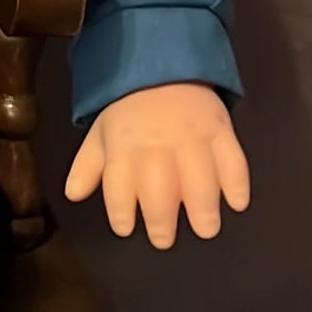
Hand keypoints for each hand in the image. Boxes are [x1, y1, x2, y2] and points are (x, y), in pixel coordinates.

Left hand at [64, 82, 249, 248]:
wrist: (164, 70)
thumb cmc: (129, 112)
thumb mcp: (101, 134)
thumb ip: (88, 167)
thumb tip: (73, 195)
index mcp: (124, 146)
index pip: (119, 183)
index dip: (120, 209)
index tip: (126, 229)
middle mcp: (159, 144)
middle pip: (160, 187)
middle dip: (161, 219)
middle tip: (164, 240)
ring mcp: (193, 137)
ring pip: (200, 177)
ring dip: (204, 207)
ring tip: (205, 230)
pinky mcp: (221, 130)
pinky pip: (232, 158)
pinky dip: (237, 182)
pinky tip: (238, 204)